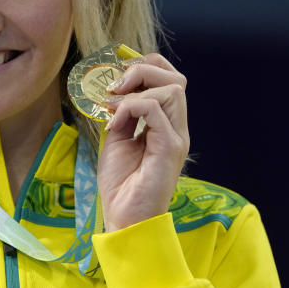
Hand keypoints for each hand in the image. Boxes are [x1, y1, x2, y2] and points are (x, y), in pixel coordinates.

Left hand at [97, 53, 189, 231]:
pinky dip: (130, 108)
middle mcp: (176, 129)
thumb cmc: (121, 186)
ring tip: (112, 108)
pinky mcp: (170, 148)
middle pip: (176, 78)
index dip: (146, 67)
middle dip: (143, 71)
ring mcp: (176, 138)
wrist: (125, 220)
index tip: (116, 77)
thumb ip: (120, 114)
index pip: (170, 80)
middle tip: (114, 88)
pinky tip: (113, 124)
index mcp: (166, 125)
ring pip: (172, 89)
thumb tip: (115, 91)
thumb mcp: (116, 139)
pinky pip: (154, 110)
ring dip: (136, 90)